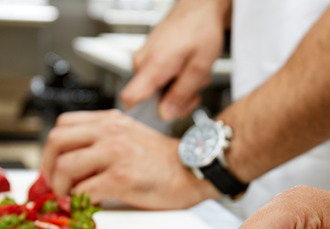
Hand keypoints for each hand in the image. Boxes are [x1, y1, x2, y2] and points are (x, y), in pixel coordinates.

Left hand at [40, 109, 218, 209]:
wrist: (195, 170)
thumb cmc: (166, 161)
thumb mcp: (131, 137)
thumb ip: (104, 143)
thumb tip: (75, 167)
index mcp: (111, 122)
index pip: (63, 125)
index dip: (51, 149)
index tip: (53, 166)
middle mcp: (110, 132)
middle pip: (56, 141)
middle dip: (47, 166)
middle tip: (54, 184)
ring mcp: (115, 153)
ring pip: (64, 167)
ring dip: (59, 187)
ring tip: (69, 197)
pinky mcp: (121, 177)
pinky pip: (84, 190)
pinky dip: (78, 202)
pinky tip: (85, 206)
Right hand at [119, 0, 228, 120]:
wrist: (200, 7)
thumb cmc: (201, 29)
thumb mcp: (199, 67)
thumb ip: (181, 94)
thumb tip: (165, 115)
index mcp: (152, 66)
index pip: (129, 99)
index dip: (142, 114)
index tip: (159, 117)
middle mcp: (142, 63)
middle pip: (149, 100)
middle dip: (174, 102)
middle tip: (193, 92)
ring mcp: (144, 60)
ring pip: (157, 91)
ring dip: (178, 90)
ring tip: (193, 75)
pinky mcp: (150, 58)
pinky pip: (159, 80)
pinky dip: (176, 80)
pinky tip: (187, 70)